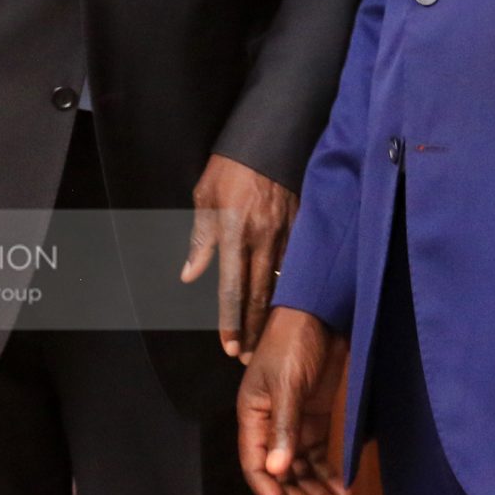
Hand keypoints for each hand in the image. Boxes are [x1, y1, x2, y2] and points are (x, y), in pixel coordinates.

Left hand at [183, 154, 298, 361]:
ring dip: (271, 316)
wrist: (268, 137)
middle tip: (248, 357)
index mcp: (233, 232)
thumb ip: (200, 240)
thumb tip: (191, 274)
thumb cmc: (229, 167)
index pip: (231, 288)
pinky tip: (290, 307)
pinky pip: (298, 265)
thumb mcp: (204, 198)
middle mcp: (261, 238)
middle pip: (258, 296)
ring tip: (266, 341)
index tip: (228, 346)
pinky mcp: (302, 226)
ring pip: (280, 286)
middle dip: (253, 330)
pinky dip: (292, 289)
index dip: (230, 321)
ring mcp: (286, 233)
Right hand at [238, 306, 351, 494]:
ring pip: (302, 470)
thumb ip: (283, 427)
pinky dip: (330, 475)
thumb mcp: (286, 384)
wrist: (320, 311)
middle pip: (282, 476)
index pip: (256, 468)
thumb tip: (277, 470)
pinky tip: (343, 491)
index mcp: (252, 416)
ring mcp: (293, 422)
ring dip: (319, 493)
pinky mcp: (315, 417)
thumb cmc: (292, 340)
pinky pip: (319, 456)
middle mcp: (269, 425)